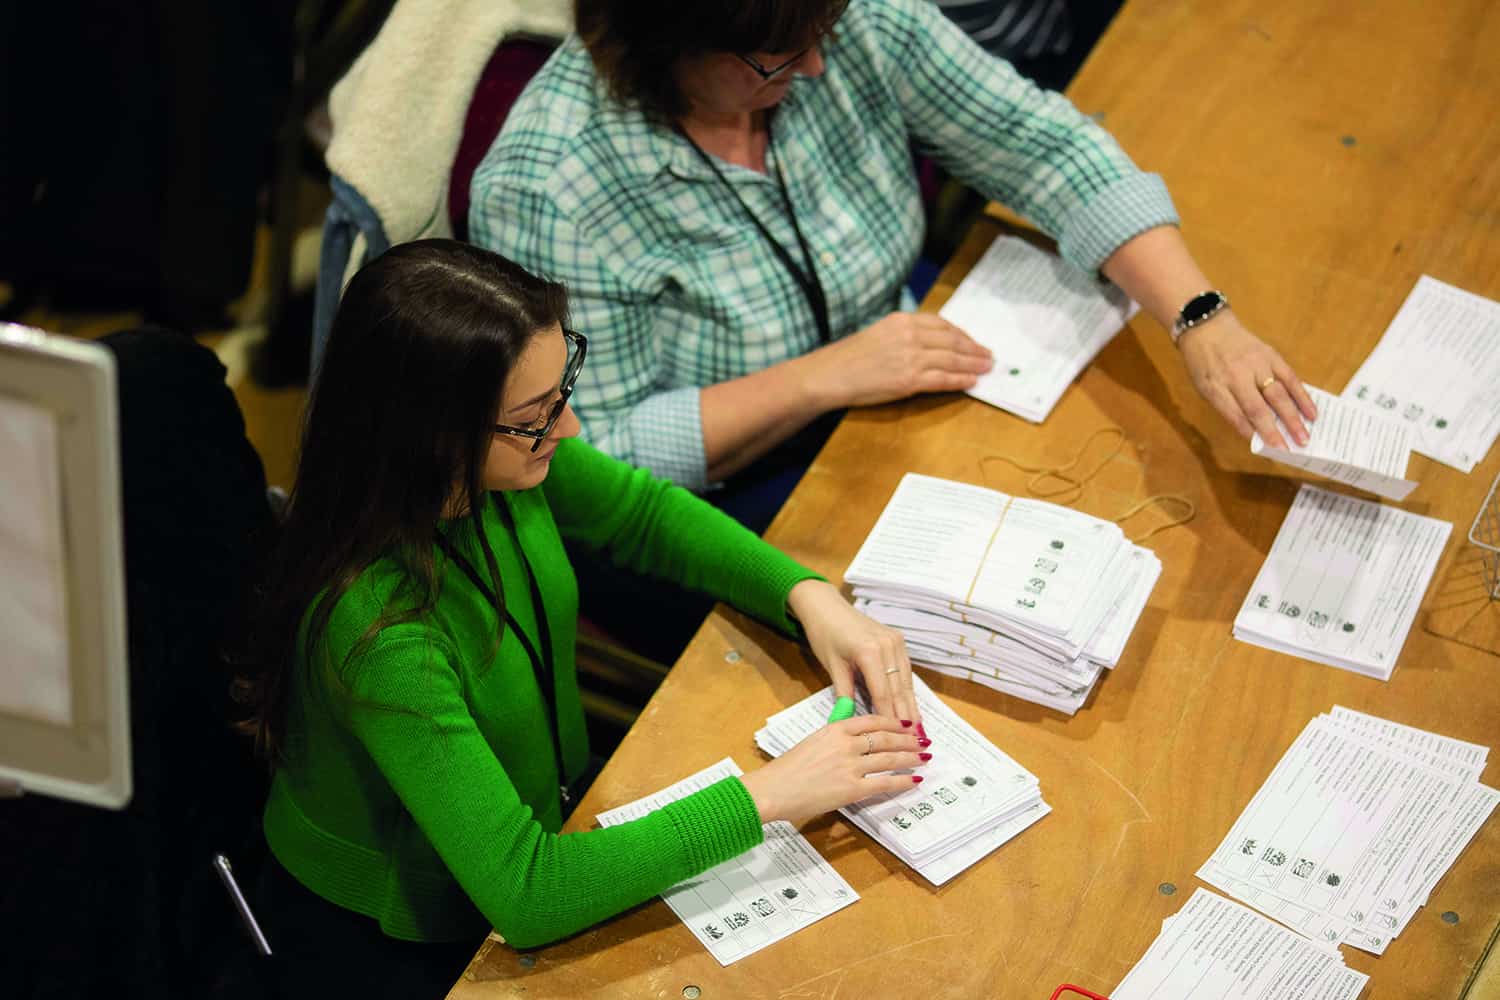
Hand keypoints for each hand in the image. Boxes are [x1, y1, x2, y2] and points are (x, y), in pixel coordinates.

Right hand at [740, 715, 926, 825]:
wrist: (774, 789)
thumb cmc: (787, 769)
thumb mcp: (812, 742)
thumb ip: (835, 739)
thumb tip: (855, 741)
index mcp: (835, 729)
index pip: (872, 720)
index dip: (893, 722)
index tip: (906, 724)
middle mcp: (846, 744)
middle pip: (885, 738)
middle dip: (907, 739)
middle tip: (922, 741)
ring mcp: (850, 766)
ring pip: (889, 759)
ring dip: (910, 758)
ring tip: (923, 757)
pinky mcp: (852, 789)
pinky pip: (884, 783)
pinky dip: (902, 781)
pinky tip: (914, 780)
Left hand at [788, 579, 919, 728]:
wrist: (826, 606)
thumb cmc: (825, 634)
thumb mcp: (832, 665)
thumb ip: (844, 694)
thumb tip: (848, 721)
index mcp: (869, 651)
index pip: (883, 692)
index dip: (890, 717)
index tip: (897, 738)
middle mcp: (888, 645)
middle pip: (898, 688)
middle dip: (906, 715)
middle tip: (915, 741)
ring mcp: (895, 641)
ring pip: (905, 680)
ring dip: (911, 705)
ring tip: (918, 729)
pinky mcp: (897, 639)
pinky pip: (904, 670)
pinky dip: (907, 689)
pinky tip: (911, 705)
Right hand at [799, 312, 992, 409]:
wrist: (830, 375)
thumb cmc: (849, 358)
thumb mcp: (878, 334)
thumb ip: (903, 335)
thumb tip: (928, 344)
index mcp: (902, 320)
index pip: (942, 324)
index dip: (962, 334)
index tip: (972, 341)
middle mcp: (909, 335)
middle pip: (953, 340)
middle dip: (974, 349)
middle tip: (989, 356)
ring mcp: (910, 357)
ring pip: (953, 359)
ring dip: (973, 365)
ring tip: (986, 369)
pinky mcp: (909, 380)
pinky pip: (943, 379)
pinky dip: (960, 380)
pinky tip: (971, 382)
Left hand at [1177, 311, 1317, 447]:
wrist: (1207, 327)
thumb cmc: (1204, 364)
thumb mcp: (1204, 387)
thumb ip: (1226, 407)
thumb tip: (1253, 432)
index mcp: (1216, 386)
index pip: (1235, 414)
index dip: (1252, 433)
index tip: (1267, 449)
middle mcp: (1237, 376)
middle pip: (1258, 407)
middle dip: (1275, 430)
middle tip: (1290, 450)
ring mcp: (1257, 364)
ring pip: (1278, 394)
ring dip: (1293, 417)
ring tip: (1304, 437)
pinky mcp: (1271, 355)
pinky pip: (1290, 378)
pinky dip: (1302, 397)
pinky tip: (1312, 412)